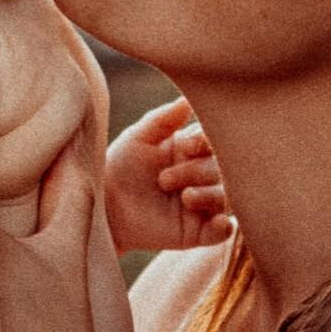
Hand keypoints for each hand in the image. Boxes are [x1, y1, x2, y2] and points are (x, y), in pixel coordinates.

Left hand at [104, 96, 231, 254]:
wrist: (104, 206)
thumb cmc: (119, 167)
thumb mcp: (138, 138)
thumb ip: (162, 119)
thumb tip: (188, 100)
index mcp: (192, 150)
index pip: (216, 142)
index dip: (206, 143)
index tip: (183, 147)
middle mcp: (201, 176)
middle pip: (222, 169)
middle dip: (198, 171)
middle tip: (164, 179)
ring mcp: (201, 205)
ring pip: (227, 198)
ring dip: (210, 196)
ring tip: (185, 197)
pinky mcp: (196, 232)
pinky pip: (222, 231)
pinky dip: (224, 227)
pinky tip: (217, 223)